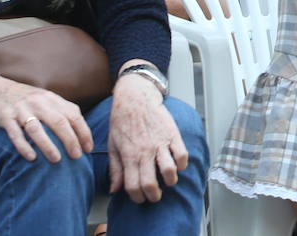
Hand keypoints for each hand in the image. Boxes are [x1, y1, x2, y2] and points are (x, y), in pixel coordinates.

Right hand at [0, 71, 92, 162]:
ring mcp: (21, 110)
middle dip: (70, 140)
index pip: (73, 115)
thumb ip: (62, 111)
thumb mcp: (46, 100)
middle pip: (59, 122)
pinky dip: (24, 146)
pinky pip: (15, 134)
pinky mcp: (5, 117)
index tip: (88, 148)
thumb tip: (81, 133)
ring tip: (57, 160)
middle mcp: (39, 103)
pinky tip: (31, 158)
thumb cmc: (27, 101)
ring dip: (48, 145)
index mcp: (52, 99)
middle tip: (77, 157)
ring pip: (37, 129)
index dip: (83, 132)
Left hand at [108, 74, 188, 202]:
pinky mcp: (172, 134)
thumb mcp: (113, 146)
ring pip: (169, 171)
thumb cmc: (122, 122)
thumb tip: (115, 189)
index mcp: (129, 156)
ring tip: (169, 181)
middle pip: (151, 183)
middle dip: (154, 195)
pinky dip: (182, 164)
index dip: (137, 197)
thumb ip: (115, 169)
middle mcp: (145, 152)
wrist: (135, 98)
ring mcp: (160, 143)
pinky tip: (178, 165)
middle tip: (155, 196)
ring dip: (170, 181)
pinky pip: (182, 154)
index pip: (133, 186)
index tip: (140, 198)